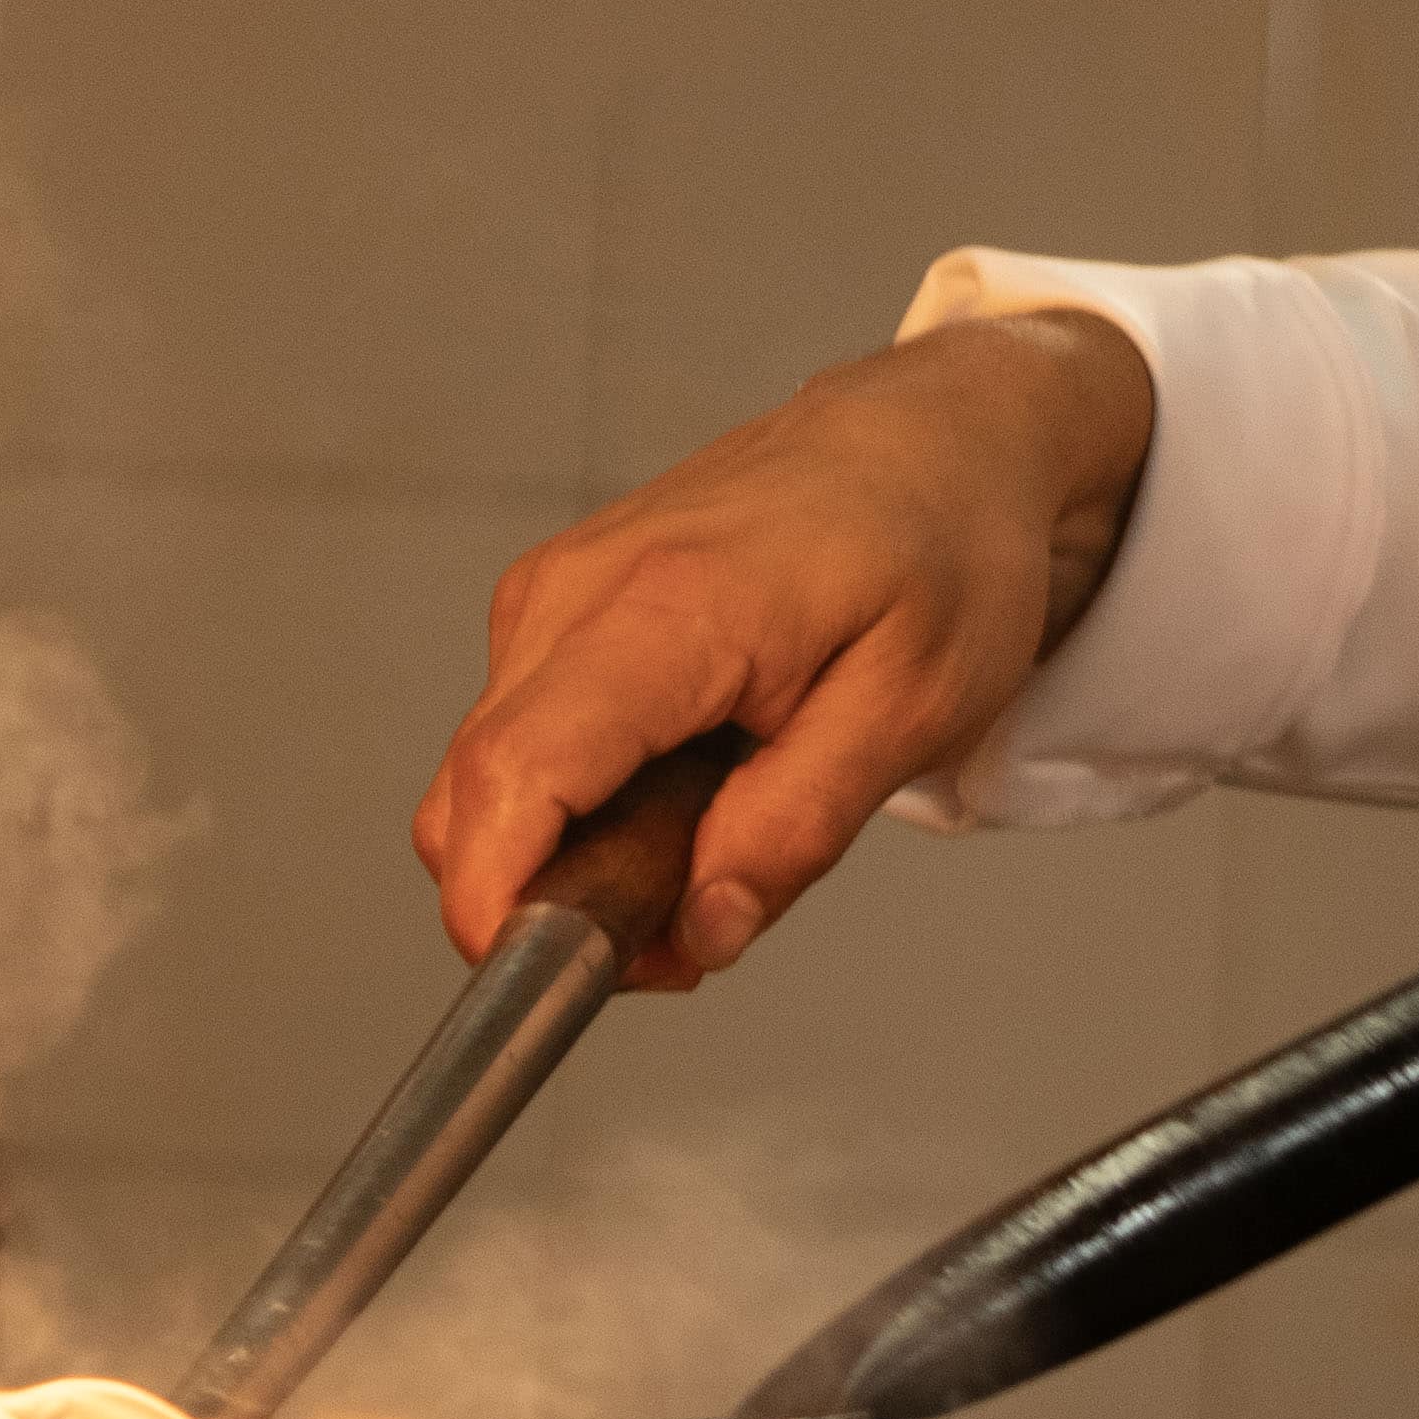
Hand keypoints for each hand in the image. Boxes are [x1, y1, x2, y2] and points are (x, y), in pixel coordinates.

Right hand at [414, 310, 1156, 980]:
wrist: (931, 436)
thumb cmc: (942, 549)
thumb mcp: (916, 710)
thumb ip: (796, 830)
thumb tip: (700, 933)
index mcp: (670, 608)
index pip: (518, 773)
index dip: (499, 899)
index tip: (547, 982)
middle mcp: (580, 589)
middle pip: (476, 794)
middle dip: (553, 904)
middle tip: (693, 930)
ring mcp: (554, 591)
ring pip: (491, 780)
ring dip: (571, 857)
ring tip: (713, 845)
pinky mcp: (554, 605)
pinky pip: (522, 741)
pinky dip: (578, 803)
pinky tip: (682, 790)